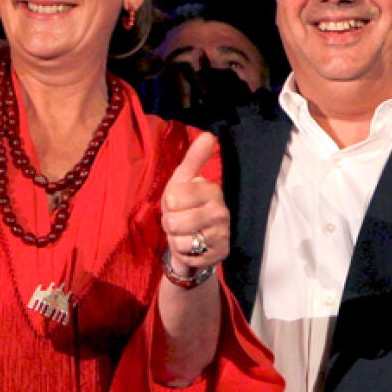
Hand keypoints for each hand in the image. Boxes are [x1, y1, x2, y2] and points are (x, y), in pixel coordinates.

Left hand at [161, 132, 226, 278]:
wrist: (194, 239)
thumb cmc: (185, 205)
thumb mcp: (183, 180)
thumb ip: (194, 158)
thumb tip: (209, 134)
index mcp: (213, 190)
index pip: (174, 197)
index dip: (168, 203)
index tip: (178, 203)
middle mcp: (222, 212)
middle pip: (175, 222)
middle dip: (170, 224)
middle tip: (180, 221)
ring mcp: (222, 235)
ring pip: (181, 241)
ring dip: (176, 240)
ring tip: (185, 234)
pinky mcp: (220, 255)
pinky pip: (187, 257)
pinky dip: (184, 254)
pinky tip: (192, 248)